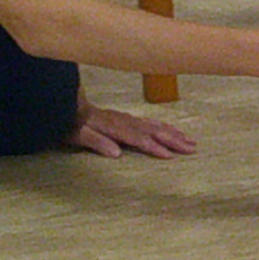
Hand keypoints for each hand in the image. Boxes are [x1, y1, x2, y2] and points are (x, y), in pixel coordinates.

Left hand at [70, 97, 198, 158]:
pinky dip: (165, 126)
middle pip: (153, 131)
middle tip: (192, 148)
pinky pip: (150, 122)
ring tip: (190, 141)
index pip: (138, 139)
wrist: (66, 103)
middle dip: (174, 140)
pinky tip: (171, 130)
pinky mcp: (127, 118)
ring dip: (174, 133)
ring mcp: (127, 118)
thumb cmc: (70, 123)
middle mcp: (125, 121)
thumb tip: (116, 153)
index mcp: (114, 127)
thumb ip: (97, 142)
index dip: (154, 147)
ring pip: (155, 125)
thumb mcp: (78, 135)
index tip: (171, 156)